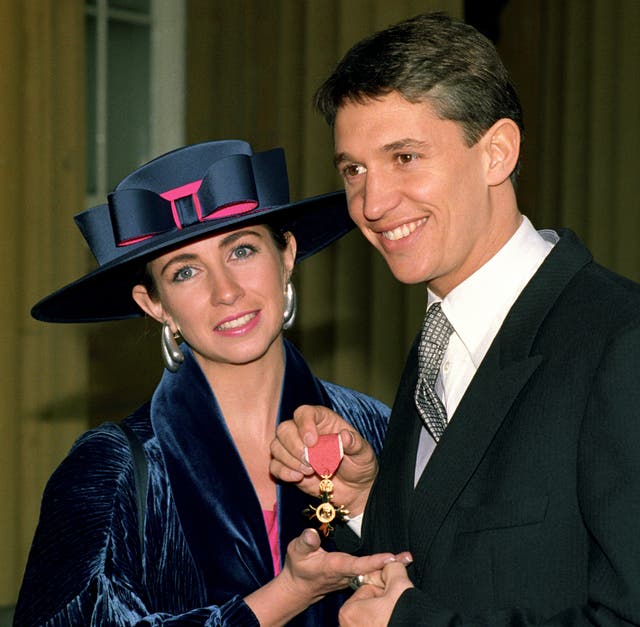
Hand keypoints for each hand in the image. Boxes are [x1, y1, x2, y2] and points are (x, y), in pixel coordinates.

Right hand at [270, 405, 377, 513]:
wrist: (355, 490)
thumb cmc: (359, 465)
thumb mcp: (363, 453)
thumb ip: (355, 444)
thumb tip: (345, 436)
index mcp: (322, 421)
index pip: (304, 413)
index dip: (305, 424)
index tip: (312, 442)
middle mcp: (304, 432)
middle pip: (284, 429)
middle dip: (294, 446)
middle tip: (310, 462)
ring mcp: (294, 450)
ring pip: (276, 446)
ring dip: (290, 460)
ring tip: (309, 471)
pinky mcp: (288, 467)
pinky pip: (275, 465)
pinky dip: (283, 472)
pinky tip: (299, 478)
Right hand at [281, 528, 409, 600]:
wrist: (299, 588)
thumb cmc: (298, 566)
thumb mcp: (296, 551)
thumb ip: (306, 542)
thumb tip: (312, 533)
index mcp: (335, 567)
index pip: (357, 565)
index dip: (374, 562)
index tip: (390, 557)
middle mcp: (346, 574)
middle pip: (371, 571)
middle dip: (390, 566)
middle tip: (409, 558)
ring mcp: (350, 578)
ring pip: (372, 573)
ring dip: (390, 567)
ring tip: (407, 558)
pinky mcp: (351, 577)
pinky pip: (369, 574)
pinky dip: (382, 568)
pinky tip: (394, 563)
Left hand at [339, 561, 413, 626]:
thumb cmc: (402, 619)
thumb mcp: (399, 585)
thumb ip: (393, 568)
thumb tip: (393, 564)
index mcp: (348, 611)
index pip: (369, 589)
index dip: (385, 591)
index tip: (393, 600)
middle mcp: (347, 626)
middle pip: (370, 604)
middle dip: (384, 605)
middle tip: (396, 611)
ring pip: (374, 617)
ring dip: (386, 616)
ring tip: (397, 619)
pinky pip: (375, 625)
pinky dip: (385, 623)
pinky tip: (396, 623)